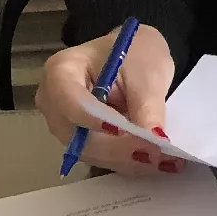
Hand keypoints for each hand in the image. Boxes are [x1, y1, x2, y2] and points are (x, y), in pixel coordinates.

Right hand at [36, 24, 185, 175]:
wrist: (134, 58)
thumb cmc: (135, 53)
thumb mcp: (148, 71)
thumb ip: (148, 105)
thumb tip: (154, 139)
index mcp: (61, 71)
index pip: (71, 102)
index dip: (98, 121)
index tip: (129, 131)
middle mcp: (53, 102)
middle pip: (79, 135)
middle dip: (119, 148)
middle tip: (157, 155)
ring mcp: (63, 124)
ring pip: (91, 152)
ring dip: (127, 160)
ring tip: (163, 161)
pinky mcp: (79, 141)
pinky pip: (101, 157)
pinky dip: (128, 161)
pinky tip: (155, 162)